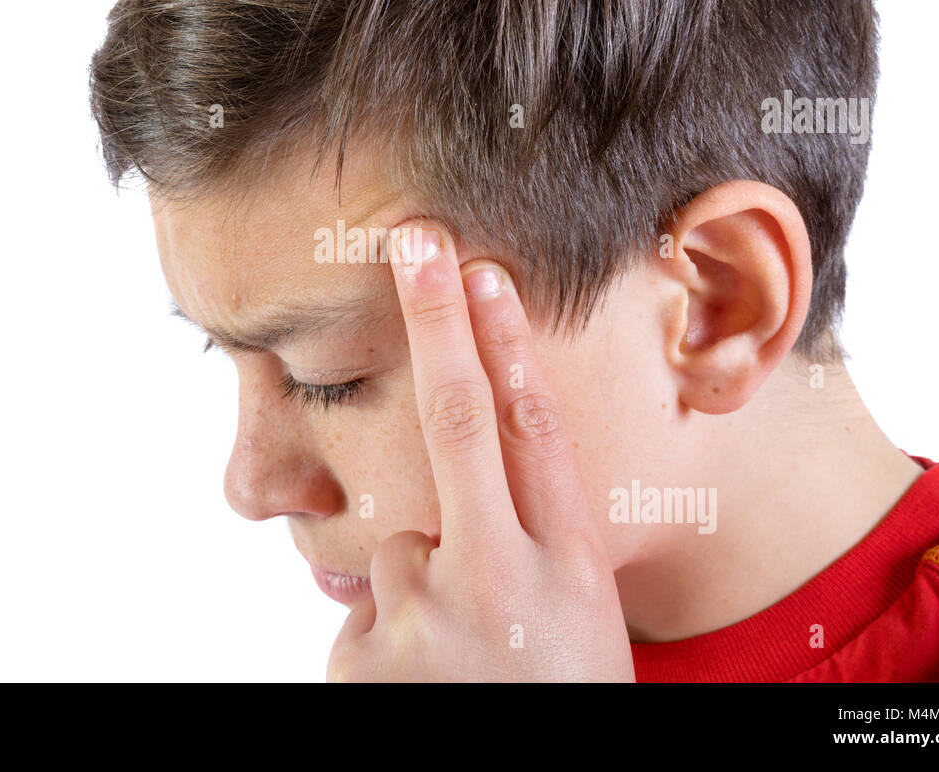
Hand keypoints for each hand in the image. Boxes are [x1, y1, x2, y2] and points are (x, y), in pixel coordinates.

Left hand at [325, 221, 634, 681]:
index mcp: (569, 570)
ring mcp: (427, 619)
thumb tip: (441, 511)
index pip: (537, 434)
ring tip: (458, 667)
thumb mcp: (576, 624)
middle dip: (436, 320)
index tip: (480, 273)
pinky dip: (386, 646)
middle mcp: (500, 579)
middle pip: (459, 424)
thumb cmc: (559, 696)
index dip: (508, 346)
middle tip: (414, 241)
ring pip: (394, 553)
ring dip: (415, 595)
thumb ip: (522, 553)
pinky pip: (363, 621)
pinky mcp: (365, 660)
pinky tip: (424, 692)